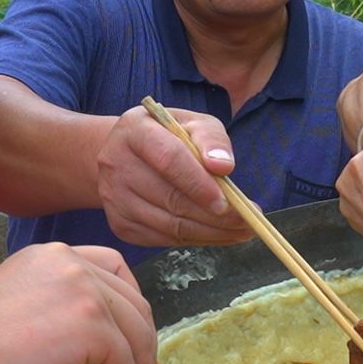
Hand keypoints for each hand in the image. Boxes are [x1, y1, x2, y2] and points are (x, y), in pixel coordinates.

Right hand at [0, 243, 157, 363]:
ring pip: (137, 337)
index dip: (131, 307)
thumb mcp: (21, 304)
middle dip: (141, 348)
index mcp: (53, 256)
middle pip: (134, 305)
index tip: (129, 340)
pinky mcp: (90, 327)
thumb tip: (98, 338)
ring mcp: (84, 292)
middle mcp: (73, 264)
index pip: (115, 270)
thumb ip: (59, 306)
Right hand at [95, 105, 251, 246]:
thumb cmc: (169, 136)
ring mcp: (114, 198)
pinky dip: (195, 240)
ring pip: (168, 225)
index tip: (229, 202)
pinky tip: (218, 234)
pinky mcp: (119, 224)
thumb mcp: (193, 123)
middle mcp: (116, 164)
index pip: (168, 160)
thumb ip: (211, 139)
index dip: (199, 183)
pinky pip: (163, 239)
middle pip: (170, 198)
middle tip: (249, 222)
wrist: (127, 155)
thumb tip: (224, 166)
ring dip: (210, 233)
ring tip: (241, 231)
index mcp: (134, 130)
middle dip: (215, 216)